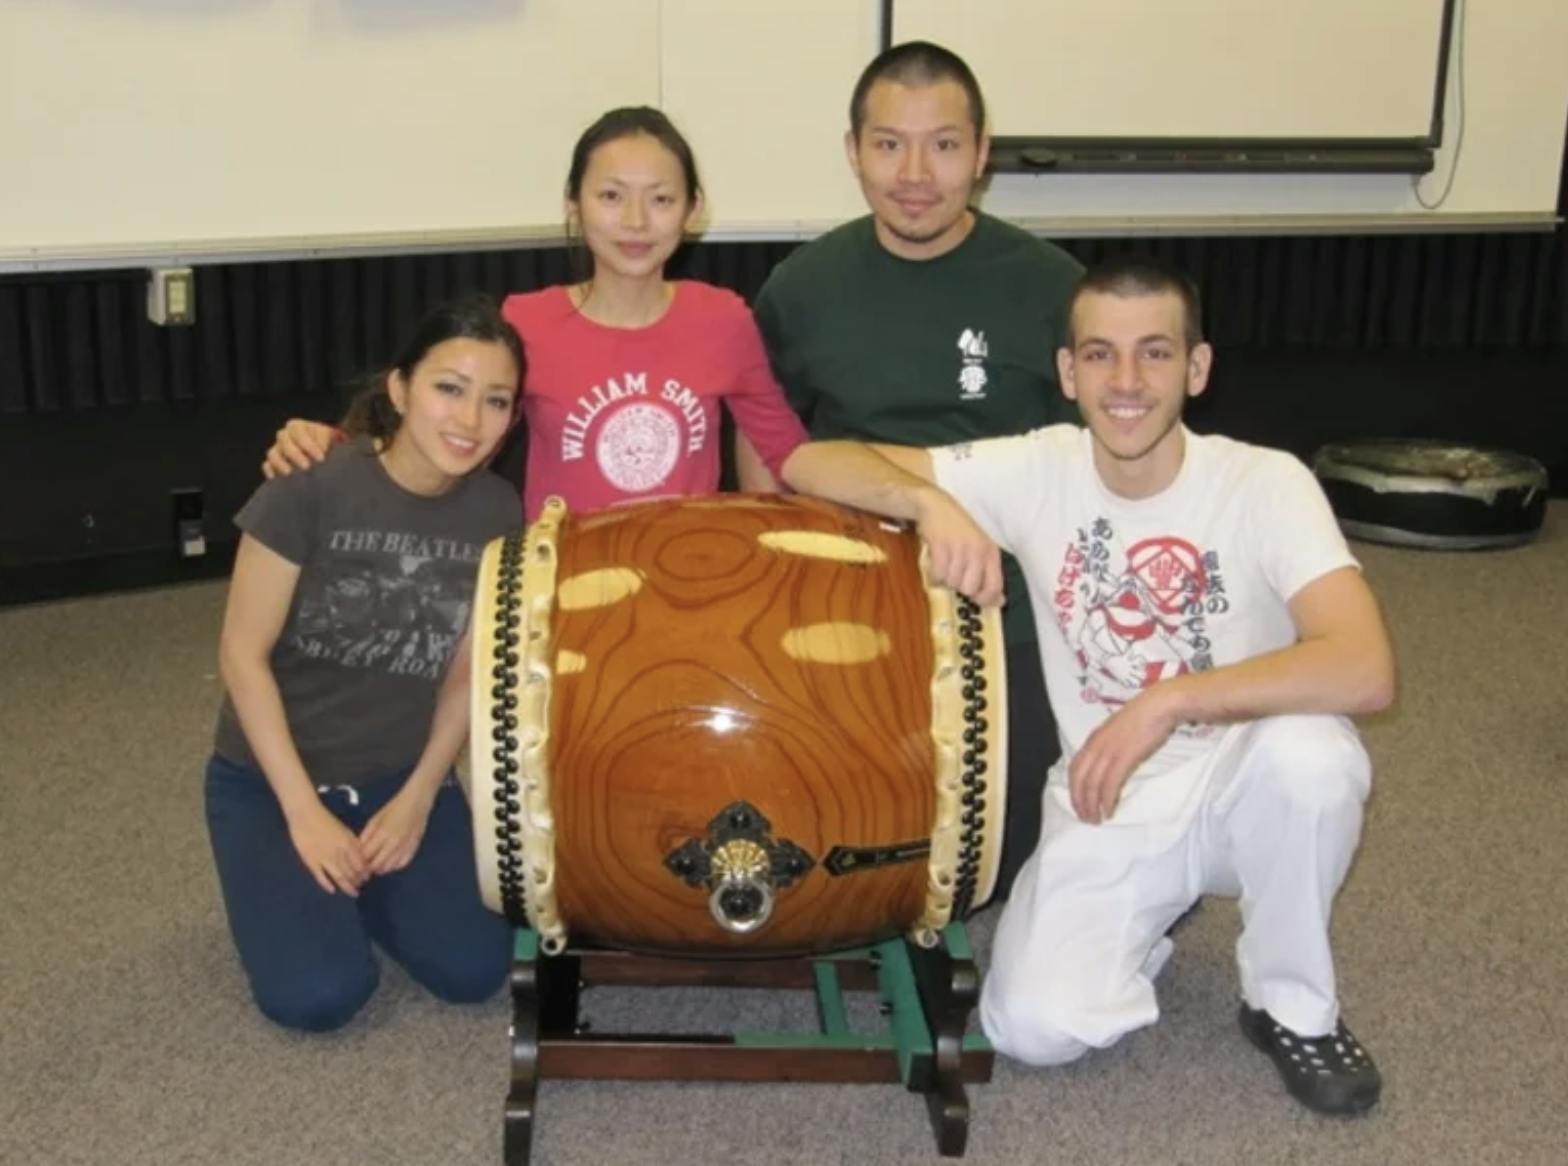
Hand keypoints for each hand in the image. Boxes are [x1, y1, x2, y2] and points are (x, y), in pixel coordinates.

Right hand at [262, 419, 336, 478]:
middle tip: (306, 467)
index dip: (308, 444)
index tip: (320, 458)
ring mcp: (277, 450)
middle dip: (295, 454)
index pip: (298, 432)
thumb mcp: (330, 438)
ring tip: (290, 473)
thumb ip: (326, 441)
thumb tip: (322, 450)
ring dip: (280, 463)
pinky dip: (270, 471)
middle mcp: (285, 436)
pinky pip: (267, 465)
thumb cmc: (327, 443)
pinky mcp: (273, 463)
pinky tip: (276, 478)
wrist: (324, 454)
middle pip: (283, 441)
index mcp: (298, 427)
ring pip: (273, 453)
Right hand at [287, 801, 369, 894]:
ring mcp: (325, 859)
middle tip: (360, 886)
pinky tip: (332, 890)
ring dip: (347, 886)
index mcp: (349, 844)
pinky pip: (321, 877)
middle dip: (358, 881)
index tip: (367, 878)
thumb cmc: (326, 820)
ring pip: (339, 877)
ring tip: (352, 892)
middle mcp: (339, 853)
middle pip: (352, 873)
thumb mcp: (345, 830)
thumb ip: (353, 844)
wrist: (305, 816)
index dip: (365, 873)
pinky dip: (327, 885)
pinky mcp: (311, 862)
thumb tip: (362, 856)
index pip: (361, 864)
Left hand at [359, 783, 436, 874]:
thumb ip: (366, 834)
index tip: (355, 861)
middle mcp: (394, 843)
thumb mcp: (376, 818)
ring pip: (389, 867)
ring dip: (380, 868)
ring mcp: (405, 847)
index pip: (366, 855)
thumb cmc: (395, 807)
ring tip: (376, 864)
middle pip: (377, 864)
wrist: (416, 803)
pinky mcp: (413, 848)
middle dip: (368, 867)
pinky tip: (389, 862)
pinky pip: (401, 864)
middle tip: (364, 865)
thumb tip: (358, 848)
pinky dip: (393, 866)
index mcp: (383, 833)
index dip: (359, 861)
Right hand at [914, 487, 1003, 607]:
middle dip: (960, 587)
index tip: (978, 600)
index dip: (986, 599)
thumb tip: (999, 601)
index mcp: (991, 553)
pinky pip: (938, 575)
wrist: (937, 507)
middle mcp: (978, 551)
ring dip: (946, 579)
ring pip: (952, 583)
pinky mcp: (941, 547)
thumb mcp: (981, 548)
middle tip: (956, 575)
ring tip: (946, 564)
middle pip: (969, 589)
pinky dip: (935, 575)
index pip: (994, 586)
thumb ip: (990, 574)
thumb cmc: (960, 531)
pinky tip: (937, 564)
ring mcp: (959, 549)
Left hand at [1068, 687, 1179, 823]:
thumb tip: (1109, 763)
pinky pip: (1110, 784)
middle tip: (1085, 818)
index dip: (1074, 788)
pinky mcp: (1123, 758)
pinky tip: (1109, 811)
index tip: (1078, 802)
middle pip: (1078, 779)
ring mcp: (1108, 751)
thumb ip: (1110, 745)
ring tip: (1096, 819)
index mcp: (1093, 739)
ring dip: (1091, 805)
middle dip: (1079, 801)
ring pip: (1091, 784)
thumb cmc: (1144, 717)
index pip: (1075, 767)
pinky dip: (1107, 800)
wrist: (1159, 705)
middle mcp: (1096, 746)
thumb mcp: (1118, 731)